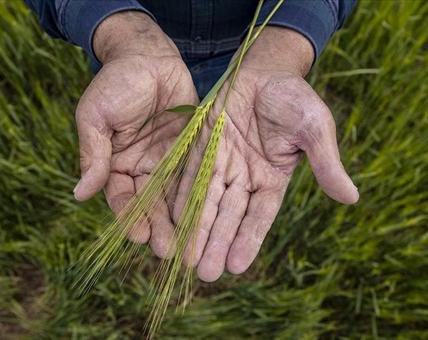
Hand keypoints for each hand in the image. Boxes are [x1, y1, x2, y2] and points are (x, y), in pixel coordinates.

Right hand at [73, 12, 197, 256]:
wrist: (148, 56)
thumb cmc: (116, 83)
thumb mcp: (96, 117)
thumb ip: (93, 155)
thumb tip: (79, 194)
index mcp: (116, 164)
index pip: (121, 198)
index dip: (128, 217)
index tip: (137, 236)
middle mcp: (142, 168)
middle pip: (150, 204)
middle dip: (157, 227)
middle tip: (168, 251)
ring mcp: (167, 160)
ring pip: (173, 196)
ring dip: (179, 220)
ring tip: (188, 244)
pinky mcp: (190, 150)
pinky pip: (194, 175)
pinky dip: (197, 196)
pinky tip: (206, 215)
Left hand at [174, 27, 358, 281]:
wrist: (263, 69)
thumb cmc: (293, 97)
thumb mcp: (315, 128)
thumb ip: (326, 162)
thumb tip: (351, 198)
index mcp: (272, 178)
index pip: (259, 216)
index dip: (248, 239)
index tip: (236, 266)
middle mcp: (244, 177)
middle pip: (228, 216)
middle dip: (217, 243)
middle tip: (205, 274)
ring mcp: (221, 163)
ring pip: (206, 201)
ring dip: (196, 228)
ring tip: (186, 258)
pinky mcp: (200, 146)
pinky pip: (189, 174)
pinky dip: (180, 196)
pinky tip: (171, 219)